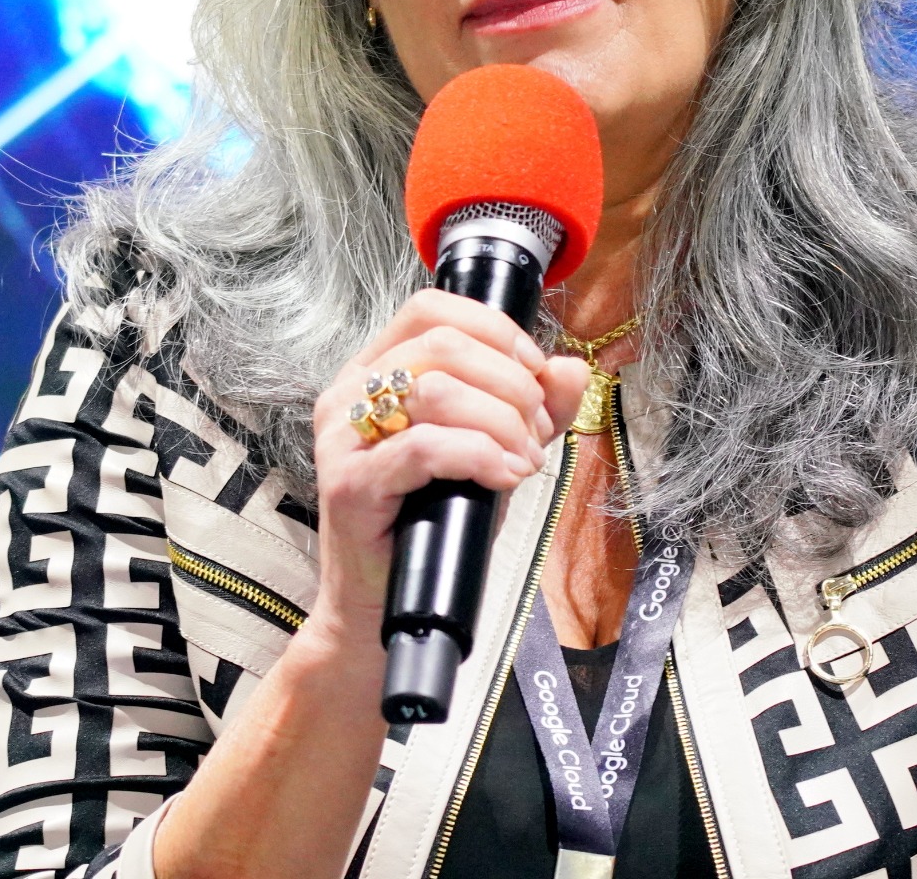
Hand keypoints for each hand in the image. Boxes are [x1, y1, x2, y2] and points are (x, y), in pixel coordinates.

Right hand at [303, 289, 588, 645]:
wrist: (381, 608)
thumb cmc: (431, 525)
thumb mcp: (490, 452)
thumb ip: (530, 409)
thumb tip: (572, 369)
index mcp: (372, 371)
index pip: (431, 309)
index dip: (496, 331)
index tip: (534, 372)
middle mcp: (348, 394)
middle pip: (443, 345)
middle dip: (511, 383)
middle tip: (535, 430)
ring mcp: (343, 439)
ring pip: (437, 390)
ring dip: (502, 422)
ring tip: (522, 459)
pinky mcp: (350, 485)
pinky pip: (426, 447)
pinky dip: (481, 456)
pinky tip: (506, 477)